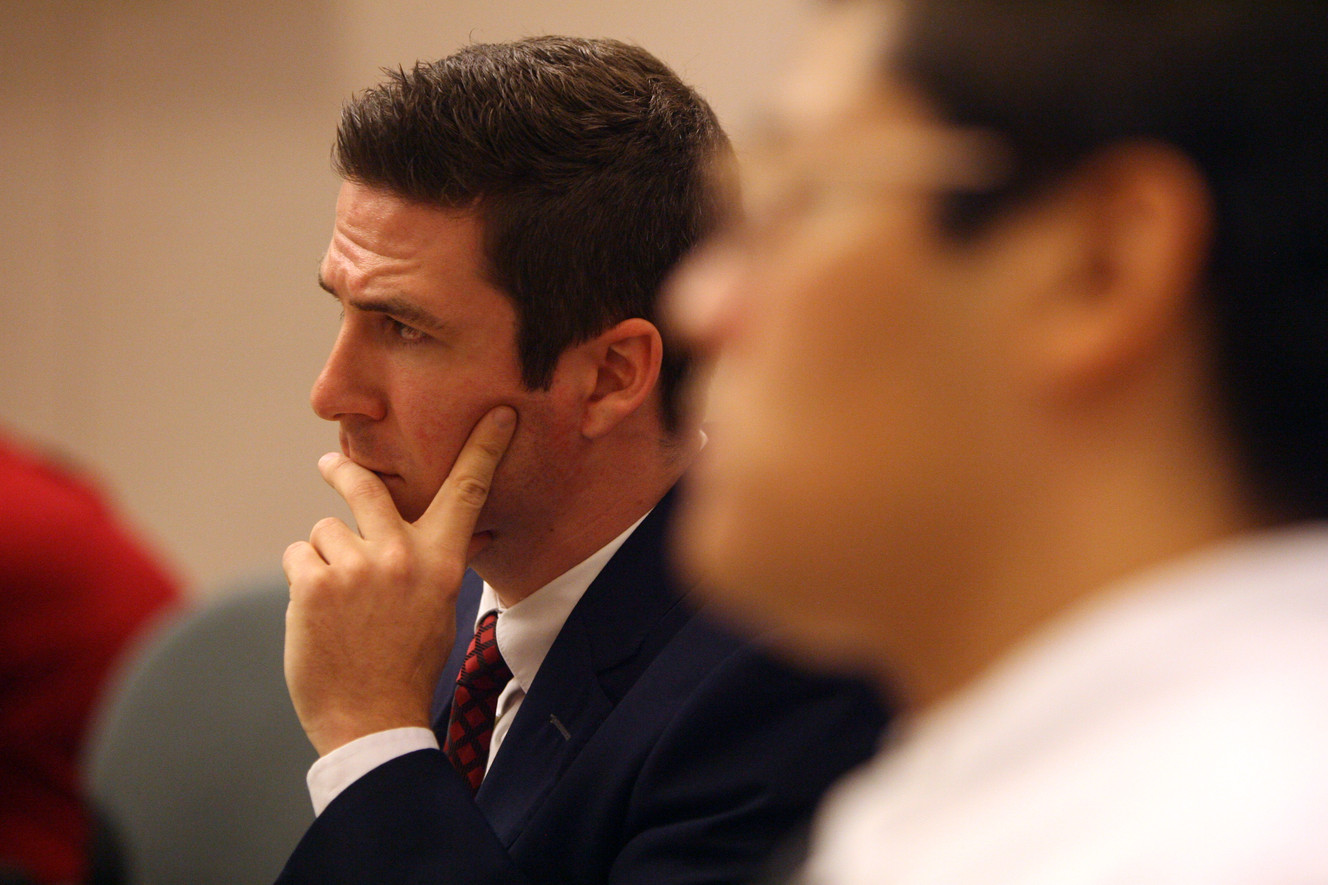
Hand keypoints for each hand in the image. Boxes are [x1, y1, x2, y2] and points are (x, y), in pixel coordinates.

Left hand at [283, 405, 517, 755]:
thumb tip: (439, 533)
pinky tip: (318, 616)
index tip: (499, 414)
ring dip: (324, 559)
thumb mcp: (438, 609)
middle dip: (344, 470)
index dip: (484, 448)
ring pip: (324, 531)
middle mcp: (402, 556)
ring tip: (337, 605)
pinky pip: (300, 556)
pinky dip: (304, 581)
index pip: (467, 492)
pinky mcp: (315, 583)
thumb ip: (431, 564)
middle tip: (332, 464)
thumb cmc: (407, 665)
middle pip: (367, 485)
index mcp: (442, 562)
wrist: (371, 720)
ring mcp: (356, 567)